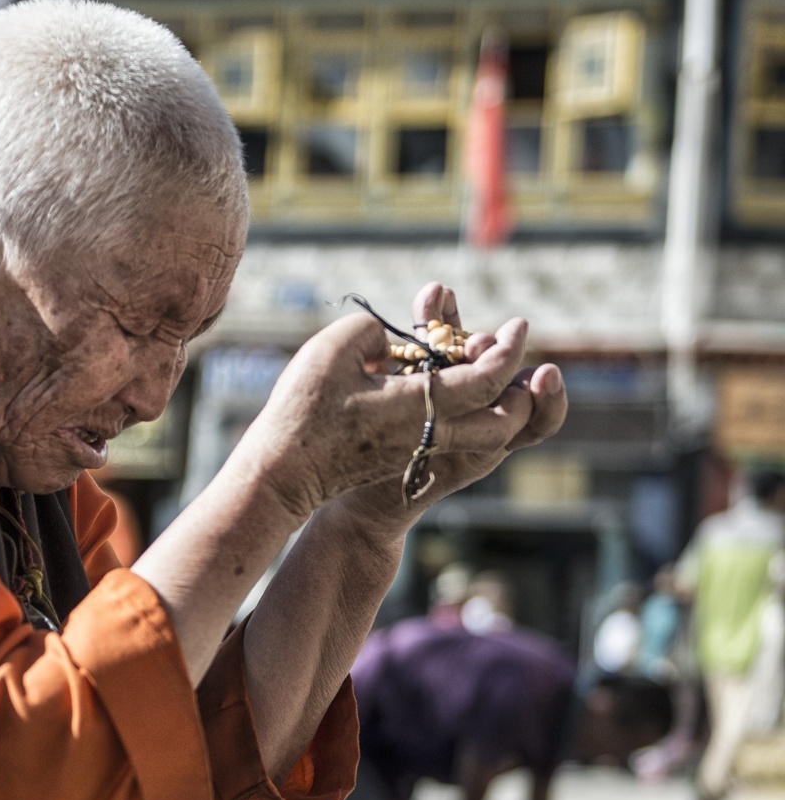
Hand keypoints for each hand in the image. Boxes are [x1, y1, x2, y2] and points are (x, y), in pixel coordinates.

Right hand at [245, 282, 566, 529]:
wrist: (280, 474)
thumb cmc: (301, 411)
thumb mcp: (334, 348)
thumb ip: (375, 332)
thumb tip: (392, 344)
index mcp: (419, 408)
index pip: (486, 379)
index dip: (507, 349)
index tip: (518, 325)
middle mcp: (429, 437)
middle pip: (502, 423)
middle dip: (518, 391)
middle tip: (512, 358)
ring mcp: (418, 453)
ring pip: (482, 436)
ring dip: (495, 405)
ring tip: (484, 371)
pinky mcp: (403, 460)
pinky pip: (451, 436)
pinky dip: (464, 411)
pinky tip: (440, 383)